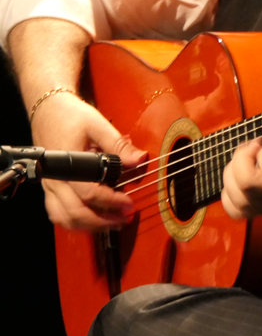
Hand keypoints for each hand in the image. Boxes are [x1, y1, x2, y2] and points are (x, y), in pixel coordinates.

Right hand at [32, 92, 144, 229]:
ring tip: (112, 223)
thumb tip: (140, 160)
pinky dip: (75, 221)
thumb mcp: (98, 125)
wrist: (48, 109)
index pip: (89, 193)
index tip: (130, 205)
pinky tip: (93, 219)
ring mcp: (50, 186)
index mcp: (66, 165)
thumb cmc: (72, 116)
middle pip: (75, 212)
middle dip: (102, 220)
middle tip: (125, 218)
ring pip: (64, 218)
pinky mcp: (50, 187)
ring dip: (88, 225)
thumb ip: (118, 145)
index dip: (112, 202)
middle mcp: (55, 180)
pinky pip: (57, 213)